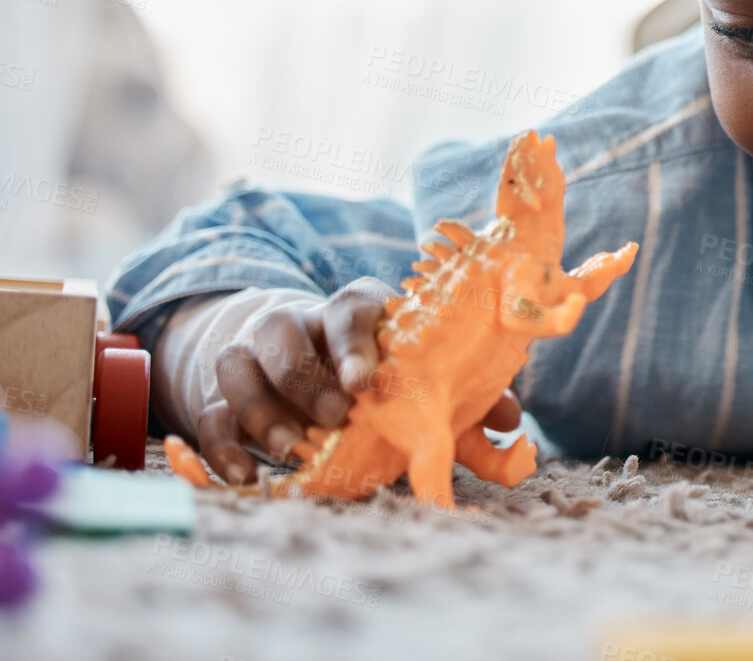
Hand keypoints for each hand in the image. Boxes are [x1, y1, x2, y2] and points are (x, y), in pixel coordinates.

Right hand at [195, 279, 521, 483]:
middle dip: (303, 378)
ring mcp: (257, 359)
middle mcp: (300, 325)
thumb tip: (511, 423)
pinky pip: (211, 414)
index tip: (362, 380)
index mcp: (357, 312)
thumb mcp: (429, 384)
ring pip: (236, 365)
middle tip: (333, 419)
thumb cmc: (392, 378)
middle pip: (282, 332)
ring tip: (290, 448)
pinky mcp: (227, 398)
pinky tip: (247, 473)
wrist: (322, 370)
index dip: (352, 341)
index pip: (349, 307)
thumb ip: (471, 404)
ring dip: (261, 409)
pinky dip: (222, 445)